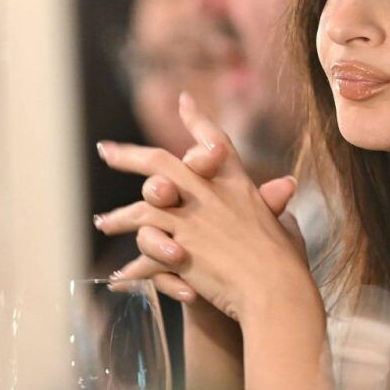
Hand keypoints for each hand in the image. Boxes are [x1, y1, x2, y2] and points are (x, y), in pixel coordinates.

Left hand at [95, 94, 309, 319]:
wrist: (275, 289)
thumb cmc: (285, 262)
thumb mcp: (283, 223)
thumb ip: (274, 203)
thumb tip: (285, 188)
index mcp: (235, 184)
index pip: (214, 143)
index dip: (197, 120)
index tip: (183, 100)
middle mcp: (208, 195)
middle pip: (160, 163)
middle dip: (129, 156)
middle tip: (106, 150)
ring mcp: (189, 221)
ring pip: (141, 209)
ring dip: (118, 218)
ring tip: (103, 223)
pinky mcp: (176, 250)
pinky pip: (144, 255)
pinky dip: (131, 270)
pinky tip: (118, 279)